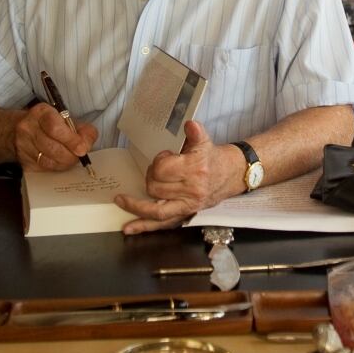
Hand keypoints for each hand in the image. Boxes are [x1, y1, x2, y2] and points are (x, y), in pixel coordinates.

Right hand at [14, 103, 96, 172]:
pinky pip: (43, 169)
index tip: (82, 149)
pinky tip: (59, 162)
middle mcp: (28, 128)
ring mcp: (22, 146)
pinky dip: (56, 167)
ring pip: (48, 161)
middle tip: (79, 155)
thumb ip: (81, 129)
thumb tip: (88, 142)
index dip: (71, 140)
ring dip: (65, 163)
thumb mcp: (65, 118)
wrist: (17, 130)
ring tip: (71, 158)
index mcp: (41, 113)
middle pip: (52, 148)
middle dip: (71, 155)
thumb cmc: (46, 123)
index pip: (55, 128)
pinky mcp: (23, 161)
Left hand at [115, 121, 242, 233]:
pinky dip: (144, 226)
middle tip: (155, 171)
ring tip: (120, 200)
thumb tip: (190, 124)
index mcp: (195, 170)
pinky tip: (128, 228)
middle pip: (156, 188)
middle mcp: (191, 190)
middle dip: (150, 178)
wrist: (233, 175)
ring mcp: (188, 205)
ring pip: (156, 210)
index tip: (165, 157)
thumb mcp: (206, 142)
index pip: (163, 169)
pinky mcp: (186, 214)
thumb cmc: (214, 159)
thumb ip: (196, 133)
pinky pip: (162, 224)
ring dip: (136, 205)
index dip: (159, 162)